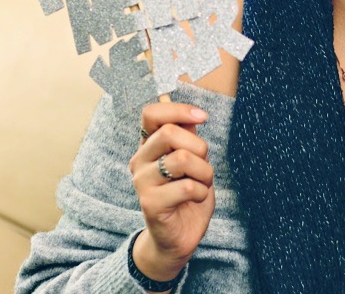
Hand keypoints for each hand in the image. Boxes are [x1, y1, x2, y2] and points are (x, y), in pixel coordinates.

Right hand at [130, 102, 214, 280]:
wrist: (179, 235)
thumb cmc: (187, 194)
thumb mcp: (193, 160)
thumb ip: (188, 136)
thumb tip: (192, 114)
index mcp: (149, 145)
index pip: (151, 113)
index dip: (179, 110)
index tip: (203, 117)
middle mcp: (140, 161)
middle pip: (169, 133)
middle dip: (199, 147)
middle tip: (203, 166)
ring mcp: (142, 182)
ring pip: (181, 159)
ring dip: (204, 171)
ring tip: (202, 183)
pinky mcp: (150, 203)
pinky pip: (187, 187)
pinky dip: (202, 192)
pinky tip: (196, 199)